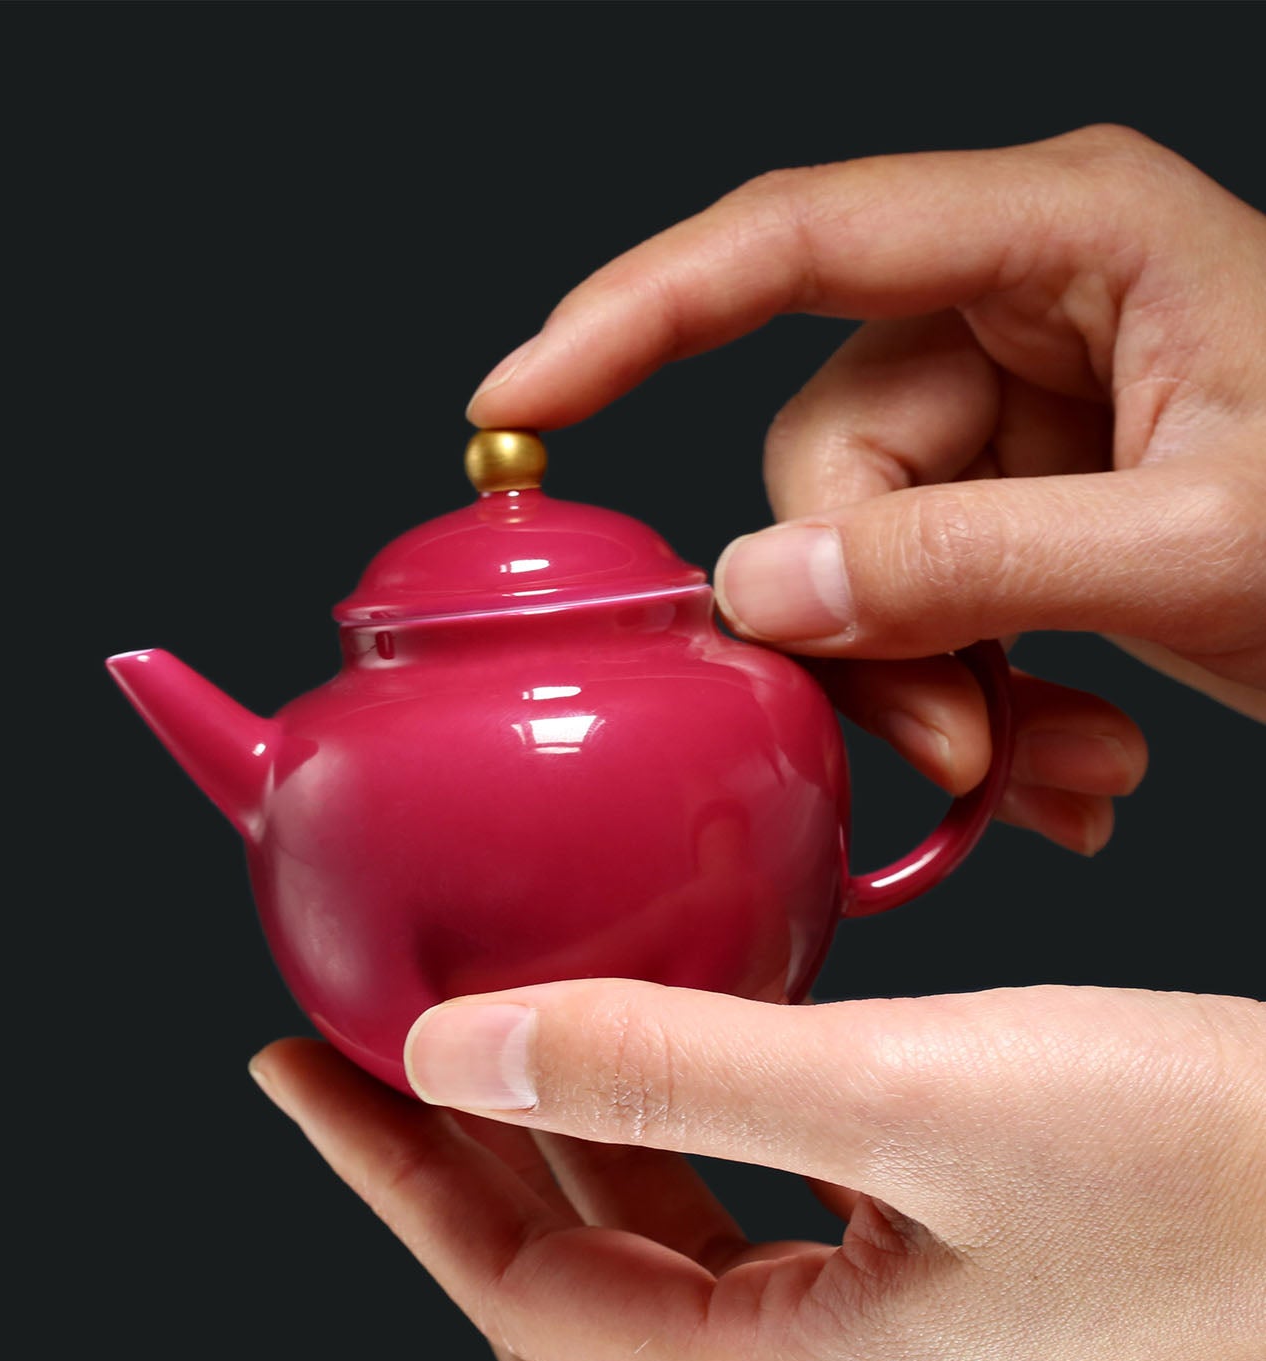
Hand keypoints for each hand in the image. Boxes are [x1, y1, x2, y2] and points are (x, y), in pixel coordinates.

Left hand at [250, 980, 1265, 1360]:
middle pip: (561, 1274)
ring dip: (540, 1127)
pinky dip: (646, 1110)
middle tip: (355, 1051)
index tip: (297, 1063)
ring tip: (468, 1022)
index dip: (391, 1169)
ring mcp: (852, 1314)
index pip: (523, 1282)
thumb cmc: (1180, 1154)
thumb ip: (672, 1069)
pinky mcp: (893, 1241)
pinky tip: (631, 1029)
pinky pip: (717, 1187)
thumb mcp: (906, 1096)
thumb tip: (458, 1044)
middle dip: (444, 1161)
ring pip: (634, 1225)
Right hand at [468, 125, 1265, 854]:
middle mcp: (1014, 305)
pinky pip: (920, 596)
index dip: (632, 312)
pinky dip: (971, 696)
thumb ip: (972, 559)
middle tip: (950, 745)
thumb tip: (768, 588)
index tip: (515, 399)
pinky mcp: (1016, 497)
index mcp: (1061, 237)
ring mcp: (1011, 408)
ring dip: (931, 685)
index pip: (792, 238)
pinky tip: (1060, 761)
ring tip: (1042, 771)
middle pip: (825, 455)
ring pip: (860, 551)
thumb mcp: (1204, 545)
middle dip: (864, 621)